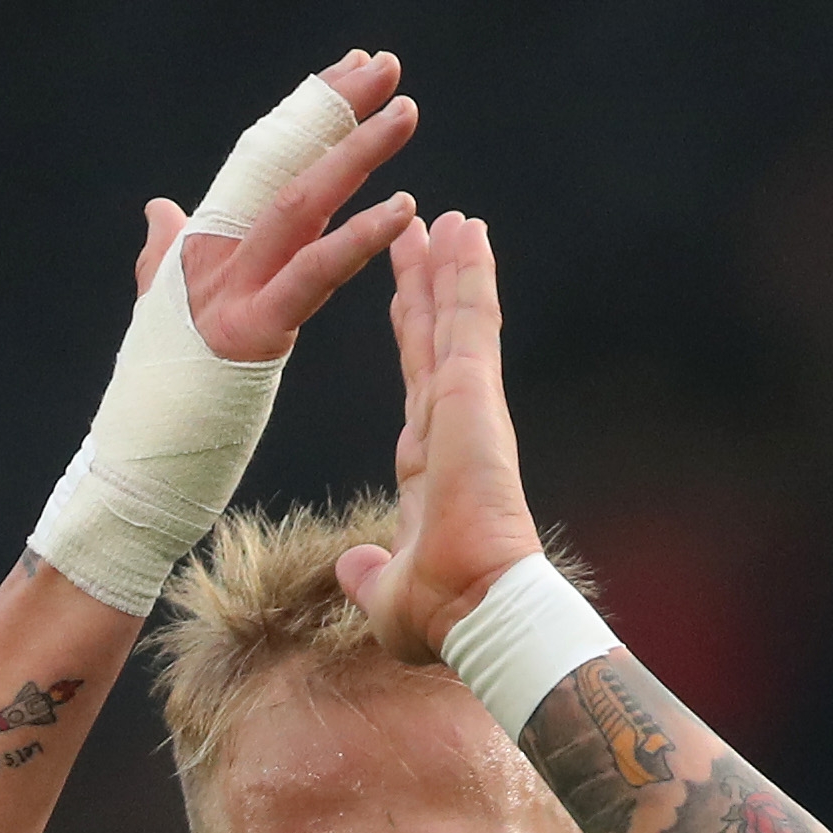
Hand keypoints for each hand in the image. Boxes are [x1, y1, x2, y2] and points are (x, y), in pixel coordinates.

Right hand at [125, 51, 419, 365]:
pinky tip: (402, 208)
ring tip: (405, 112)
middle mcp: (227, 250)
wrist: (143, 434)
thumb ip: (164, 251)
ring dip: (357, 153)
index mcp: (216, 241)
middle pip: (289, 163)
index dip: (310, 112)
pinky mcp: (256, 324)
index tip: (354, 67)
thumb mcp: (164, 301)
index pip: (270, 159)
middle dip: (338, 109)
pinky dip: (358, 239)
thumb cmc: (162, 372)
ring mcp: (239, 283)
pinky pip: (314, 274)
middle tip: (386, 63)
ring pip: (304, 202)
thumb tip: (158, 211)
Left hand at [335, 209, 548, 658]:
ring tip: (449, 215)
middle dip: (425, 285)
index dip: (409, 336)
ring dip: (451, 265)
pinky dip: (469, 274)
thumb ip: (370, 573)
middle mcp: (449, 427)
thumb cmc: (445, 616)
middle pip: (432, 338)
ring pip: (455, 319)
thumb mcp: (387, 593)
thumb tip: (355, 569)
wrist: (477, 612)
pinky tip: (467, 228)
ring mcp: (465, 407)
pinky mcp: (473, 396)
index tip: (405, 298)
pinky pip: (469, 321)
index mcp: (428, 464)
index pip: (415, 383)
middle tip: (419, 231)